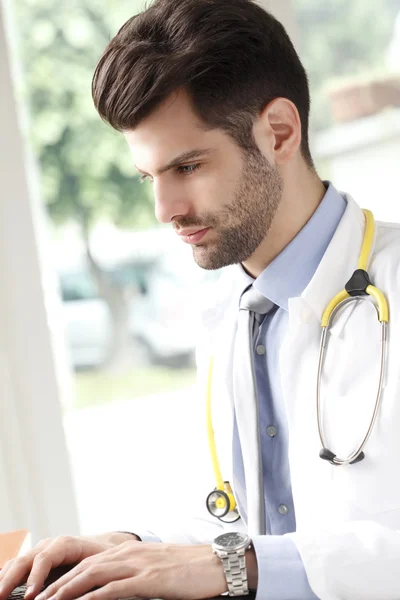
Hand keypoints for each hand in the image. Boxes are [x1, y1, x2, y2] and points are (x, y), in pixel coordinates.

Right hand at [0, 532, 138, 599]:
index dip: (35, 577)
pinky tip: (1, 589)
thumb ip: (86, 576)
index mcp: (64, 544)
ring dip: (4, 579)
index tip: (29, 597)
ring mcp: (39, 552)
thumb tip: (79, 593)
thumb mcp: (98, 565)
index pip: (44, 558)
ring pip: (16, 563)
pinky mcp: (35, 561)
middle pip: (24, 560)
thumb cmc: (102, 556)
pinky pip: (17, 566)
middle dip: (10, 580)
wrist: (103, 546)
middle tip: (1, 598)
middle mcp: (48, 545)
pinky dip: (6, 576)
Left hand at [35, 541, 227, 599]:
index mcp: (128, 550)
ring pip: (93, 576)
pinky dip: (94, 597)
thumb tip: (111, 589)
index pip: (88, 563)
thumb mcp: (153, 567)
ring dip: (68, 591)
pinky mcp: (149, 579)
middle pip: (84, 568)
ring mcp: (138, 565)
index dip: (65, 577)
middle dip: (58, 585)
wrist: (215, 563)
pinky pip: (115, 589)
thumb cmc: (187, 568)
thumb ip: (131, 574)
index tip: (47, 592)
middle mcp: (128, 553)